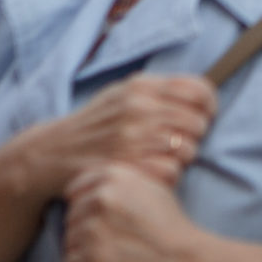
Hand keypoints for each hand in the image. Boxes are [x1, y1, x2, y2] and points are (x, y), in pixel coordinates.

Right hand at [12, 74, 216, 200]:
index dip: (209, 105)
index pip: (199, 90)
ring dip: (182, 157)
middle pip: (198, 122)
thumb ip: (159, 90)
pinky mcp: (127, 166)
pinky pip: (171, 172)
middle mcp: (139, 108)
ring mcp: (132, 138)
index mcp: (141, 86)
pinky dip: (168, 175)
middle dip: (195, 134)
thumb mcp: (122, 93)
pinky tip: (154, 171)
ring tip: (164, 156)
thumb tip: (201, 93)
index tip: (204, 114)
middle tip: (179, 141)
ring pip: (188, 149)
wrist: (52, 152)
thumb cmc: (96, 123)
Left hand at [62, 163, 211, 261]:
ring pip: (69, 243)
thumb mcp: (150, 187)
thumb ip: (119, 182)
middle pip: (71, 217)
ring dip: (85, 254)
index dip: (87, 209)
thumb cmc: (171, 226)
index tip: (104, 222)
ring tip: (115, 257)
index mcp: (114, 175)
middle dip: (86, 232)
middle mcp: (101, 197)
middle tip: (115, 243)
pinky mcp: (93, 257)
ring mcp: (95, 226)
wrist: (187, 260)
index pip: (75, 190)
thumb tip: (86, 187)